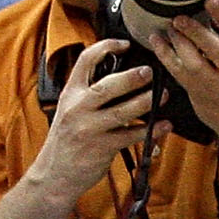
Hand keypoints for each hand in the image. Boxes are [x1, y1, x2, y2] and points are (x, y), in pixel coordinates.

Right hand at [39, 37, 159, 192]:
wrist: (53, 175)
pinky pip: (132, 136)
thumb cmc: (67, 141)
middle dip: (132, 77)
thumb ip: (89, 96)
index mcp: (70, 94)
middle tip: (150, 72)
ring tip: (163, 95)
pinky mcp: (102, 148)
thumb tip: (122, 79)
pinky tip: (164, 125)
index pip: (84, 61)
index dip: (105, 47)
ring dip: (146, 102)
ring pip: (123, 111)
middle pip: (107, 86)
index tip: (124, 44)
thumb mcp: (69, 111)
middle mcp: (77, 108)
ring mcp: (89, 128)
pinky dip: (151, 130)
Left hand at [150, 0, 218, 155]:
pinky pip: (176, 70)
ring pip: (192, 61)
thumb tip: (213, 11)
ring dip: (177, 41)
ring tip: (170, 27)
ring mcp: (216, 84)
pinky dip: (164, 53)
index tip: (210, 0)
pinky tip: (157, 40)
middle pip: (215, 48)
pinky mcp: (196, 90)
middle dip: (195, 31)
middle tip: (180, 18)